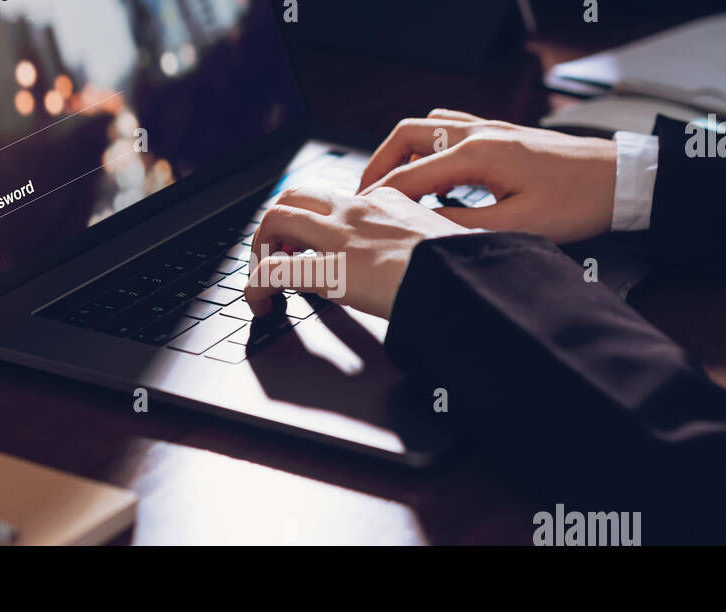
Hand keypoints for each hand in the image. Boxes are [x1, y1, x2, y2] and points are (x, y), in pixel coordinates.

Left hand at [243, 185, 476, 318]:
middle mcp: (357, 210)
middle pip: (296, 195)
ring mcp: (340, 236)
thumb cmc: (466, 265)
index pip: (338, 199)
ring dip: (261, 246)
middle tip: (278, 252)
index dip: (318, 222)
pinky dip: (256, 286)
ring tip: (264, 275)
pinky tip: (261, 303)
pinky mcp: (330, 269)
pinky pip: (273, 270)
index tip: (316, 245)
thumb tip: (431, 261)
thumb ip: (428, 242)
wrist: (469, 277)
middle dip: (278, 223)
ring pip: (276, 219)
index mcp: (387, 201)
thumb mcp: (448, 240)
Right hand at [358, 109, 617, 243]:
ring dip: (404, 153)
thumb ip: (462, 225)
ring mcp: (492, 128)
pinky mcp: (504, 134)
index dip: (380, 196)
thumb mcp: (517, 226)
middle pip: (408, 136)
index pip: (410, 174)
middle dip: (379, 165)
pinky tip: (435, 174)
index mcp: (478, 154)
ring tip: (393, 185)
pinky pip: (451, 129)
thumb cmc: (579, 202)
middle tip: (365, 195)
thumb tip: (420, 228)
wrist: (621, 179)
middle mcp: (480, 133)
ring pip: (427, 127)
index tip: (361, 216)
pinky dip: (430, 148)